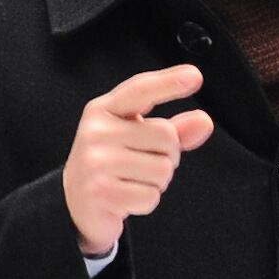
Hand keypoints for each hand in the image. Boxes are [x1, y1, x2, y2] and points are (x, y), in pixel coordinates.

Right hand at [62, 65, 215, 256]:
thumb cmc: (110, 162)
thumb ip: (173, 128)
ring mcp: (96, 161)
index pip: (140, 90)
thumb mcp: (137, 139)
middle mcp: (96, 131)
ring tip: (133, 180)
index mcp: (104, 110)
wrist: (73, 200)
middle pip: (166, 136)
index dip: (168, 82)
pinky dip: (146, 202)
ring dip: (157, 182)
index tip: (195, 76)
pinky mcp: (100, 191)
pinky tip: (127, 197)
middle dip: (167, 156)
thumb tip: (204, 121)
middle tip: (143, 163)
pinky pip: (150, 196)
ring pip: (163, 170)